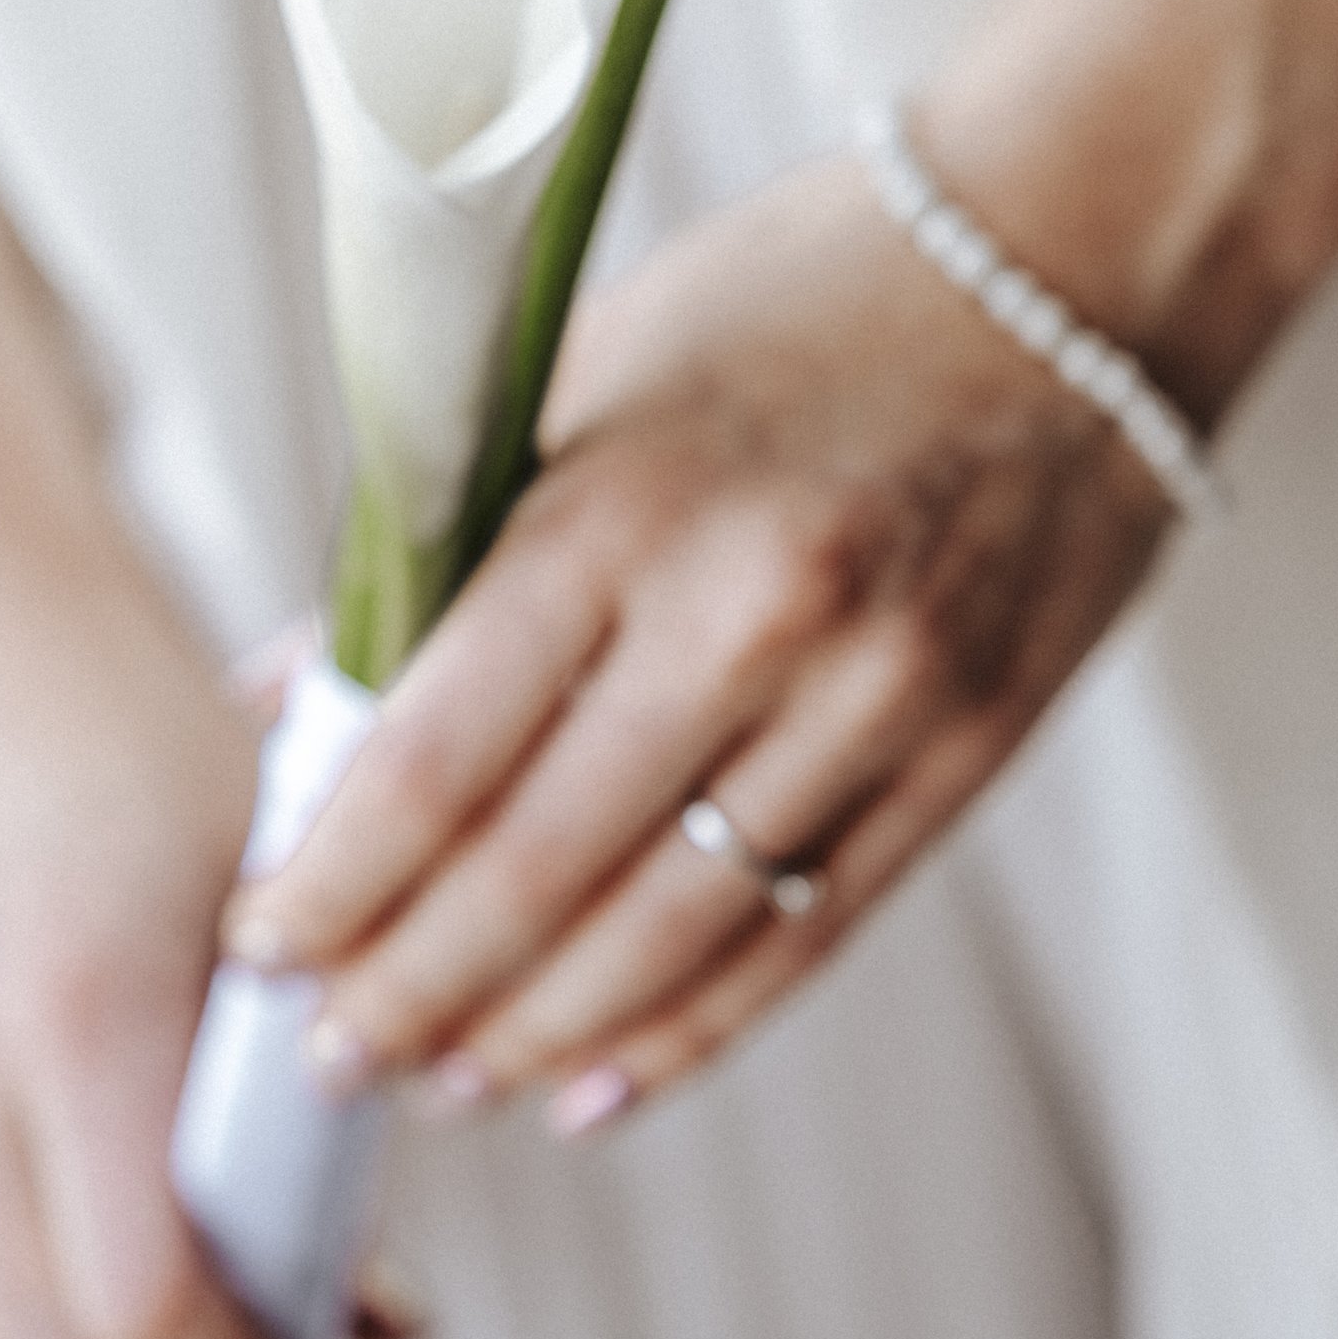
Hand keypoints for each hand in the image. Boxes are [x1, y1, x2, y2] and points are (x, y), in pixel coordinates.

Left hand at [224, 154, 1171, 1129]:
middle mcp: (749, 615)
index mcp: (625, 503)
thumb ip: (443, 542)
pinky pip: (804, 937)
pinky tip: (599, 1081)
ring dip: (534, 1035)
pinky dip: (691, 1029)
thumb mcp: (593, 368)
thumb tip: (287, 690)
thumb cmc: (809, 289)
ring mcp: (874, 699)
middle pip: (535, 874)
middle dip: (406, 992)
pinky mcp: (966, 754)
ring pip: (668, 938)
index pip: (435, 755)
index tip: (255, 944)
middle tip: (321, 1055)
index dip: (330, 882)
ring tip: (443, 1078)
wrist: (1082, 257)